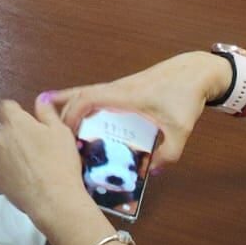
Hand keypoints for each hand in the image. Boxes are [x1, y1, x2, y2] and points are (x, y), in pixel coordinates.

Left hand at [0, 96, 91, 227]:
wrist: (53, 199)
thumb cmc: (60, 162)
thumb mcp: (61, 131)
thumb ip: (47, 112)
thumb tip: (40, 99)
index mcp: (15, 121)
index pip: (6, 106)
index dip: (16, 111)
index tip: (27, 121)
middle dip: (10, 129)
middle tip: (29, 141)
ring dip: (5, 147)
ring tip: (24, 160)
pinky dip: (5, 166)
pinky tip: (20, 174)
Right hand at [53, 51, 229, 169]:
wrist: (194, 72)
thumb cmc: (184, 95)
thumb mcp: (180, 128)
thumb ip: (168, 152)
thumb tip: (152, 172)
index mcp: (124, 95)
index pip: (87, 99)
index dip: (71, 114)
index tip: (62, 134)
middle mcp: (116, 88)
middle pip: (80, 94)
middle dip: (62, 111)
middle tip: (50, 133)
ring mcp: (119, 87)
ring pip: (86, 92)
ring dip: (69, 104)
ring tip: (51, 119)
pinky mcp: (125, 89)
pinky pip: (96, 94)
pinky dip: (82, 102)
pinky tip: (80, 113)